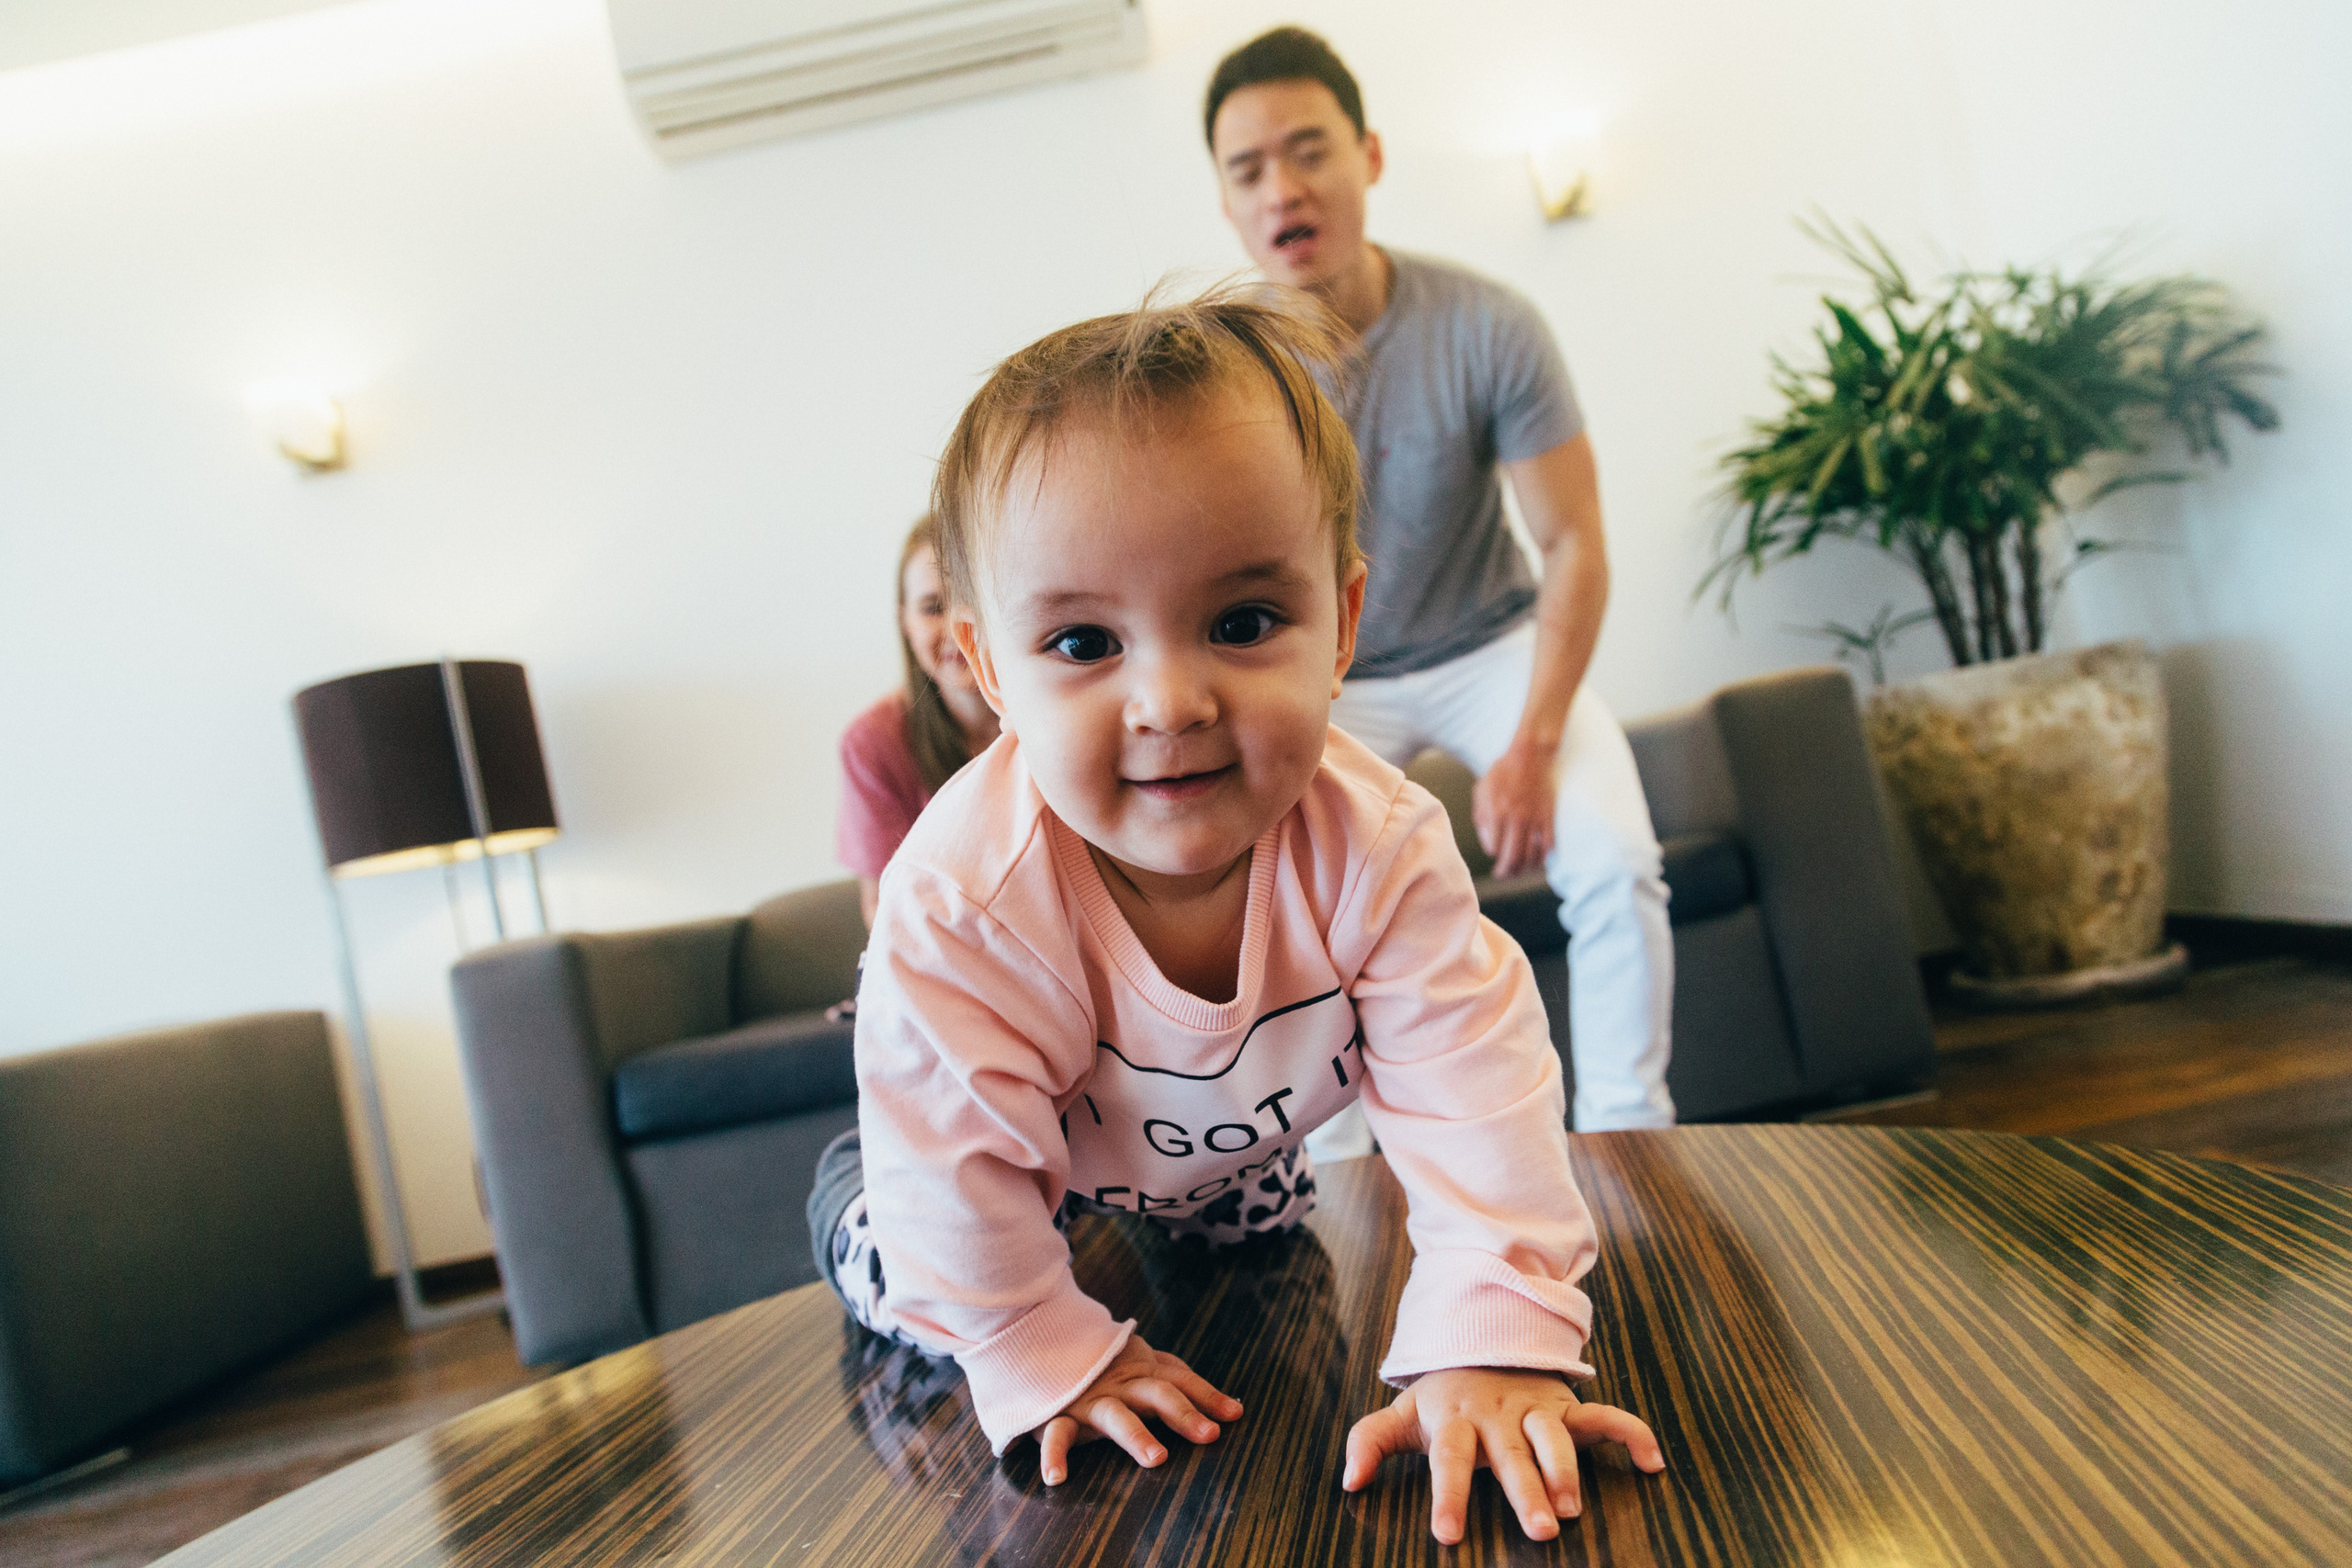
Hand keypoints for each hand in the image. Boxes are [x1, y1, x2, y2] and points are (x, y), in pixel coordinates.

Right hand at [1035, 1334, 1242, 1484]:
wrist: (1044, 1346)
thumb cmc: (1105, 1367)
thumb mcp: (1142, 1365)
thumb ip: (1179, 1381)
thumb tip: (1232, 1407)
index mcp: (1144, 1372)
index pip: (1182, 1381)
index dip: (1208, 1395)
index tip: (1234, 1414)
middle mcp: (1121, 1385)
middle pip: (1157, 1393)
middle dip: (1183, 1412)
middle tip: (1209, 1434)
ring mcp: (1091, 1400)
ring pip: (1116, 1416)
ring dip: (1136, 1435)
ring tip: (1157, 1458)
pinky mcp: (1060, 1415)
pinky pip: (1057, 1435)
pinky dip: (1054, 1455)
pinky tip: (1057, 1478)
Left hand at [1341, 1368, 1663, 1543]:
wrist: (1480, 1344)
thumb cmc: (1439, 1398)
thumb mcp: (1401, 1415)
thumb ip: (1368, 1442)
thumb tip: (1348, 1481)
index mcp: (1455, 1421)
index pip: (1449, 1459)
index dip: (1449, 1495)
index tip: (1449, 1535)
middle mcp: (1497, 1415)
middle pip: (1511, 1456)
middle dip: (1526, 1492)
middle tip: (1541, 1533)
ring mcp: (1535, 1408)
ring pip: (1555, 1438)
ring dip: (1567, 1470)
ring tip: (1575, 1508)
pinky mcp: (1567, 1408)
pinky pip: (1604, 1417)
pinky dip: (1631, 1433)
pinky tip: (1653, 1462)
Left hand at [1472, 739, 1558, 879]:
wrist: (1529, 756)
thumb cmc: (1501, 773)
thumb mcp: (1482, 793)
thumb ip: (1482, 820)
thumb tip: (1490, 846)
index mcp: (1497, 813)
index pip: (1495, 850)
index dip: (1494, 856)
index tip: (1494, 856)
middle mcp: (1517, 819)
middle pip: (1513, 858)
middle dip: (1507, 872)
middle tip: (1504, 875)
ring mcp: (1535, 819)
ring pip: (1532, 856)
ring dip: (1525, 868)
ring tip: (1520, 869)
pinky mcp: (1549, 817)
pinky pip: (1548, 846)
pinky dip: (1543, 857)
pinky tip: (1537, 858)